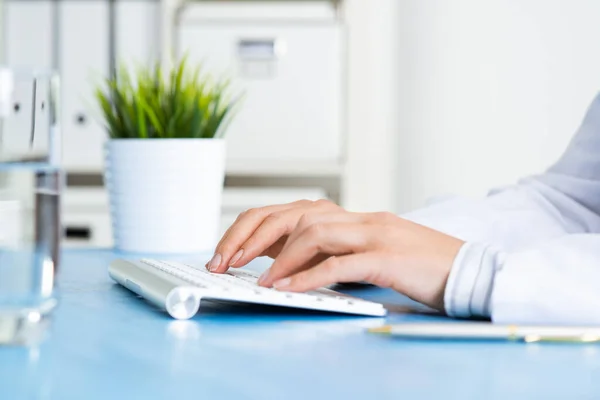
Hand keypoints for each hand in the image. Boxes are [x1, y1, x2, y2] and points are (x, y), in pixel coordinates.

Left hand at [207, 200, 464, 310]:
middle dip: (253, 236)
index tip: (229, 252)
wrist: (470, 270)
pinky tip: (286, 290)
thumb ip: (333, 254)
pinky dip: (308, 277)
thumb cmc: (418, 268)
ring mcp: (375, 233)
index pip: (291, 211)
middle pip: (294, 213)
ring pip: (314, 232)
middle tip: (225, 262)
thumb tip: (286, 266)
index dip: (255, 229)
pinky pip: (341, 263)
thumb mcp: (369, 255)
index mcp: (353, 217)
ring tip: (256, 280)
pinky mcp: (388, 257)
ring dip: (278, 257)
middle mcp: (360, 218)